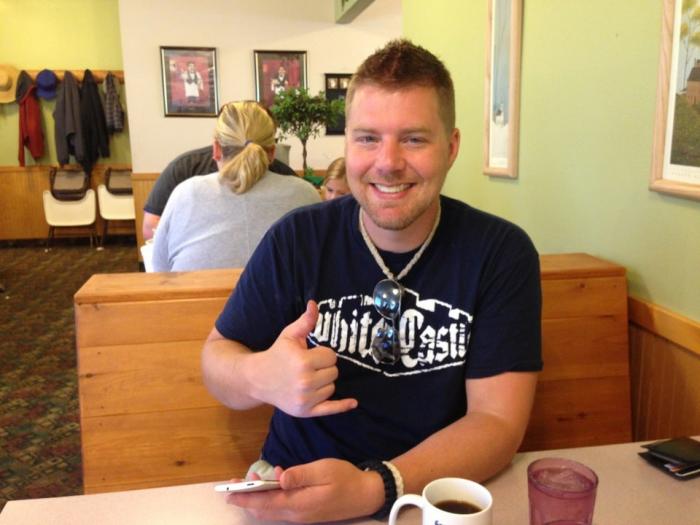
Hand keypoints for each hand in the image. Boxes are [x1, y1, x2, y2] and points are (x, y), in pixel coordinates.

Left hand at [227, 459, 383, 522]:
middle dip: (246, 499)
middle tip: (233, 484)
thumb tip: (279, 477)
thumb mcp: (324, 470)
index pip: (264, 502)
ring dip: (256, 500)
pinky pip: (279, 510)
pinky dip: (268, 501)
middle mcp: (295, 514)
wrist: (366, 495)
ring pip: (270, 512)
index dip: (245, 496)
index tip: (229, 490)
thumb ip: (300, 475)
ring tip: (247, 485)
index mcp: (298, 503)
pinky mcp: (305, 514)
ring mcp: (300, 516)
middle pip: (263, 510)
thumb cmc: (345, 479)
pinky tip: (270, 487)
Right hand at [253, 300, 356, 417]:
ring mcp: (305, 399)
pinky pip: (330, 409)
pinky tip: (353, 402)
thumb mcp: (289, 335)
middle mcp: (305, 382)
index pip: (331, 356)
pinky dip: (342, 406)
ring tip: (307, 378)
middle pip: (334, 372)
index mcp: (302, 362)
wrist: (258, 379)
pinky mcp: (305, 411)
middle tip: (308, 366)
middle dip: (324, 367)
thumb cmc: (277, 354)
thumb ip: (305, 321)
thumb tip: (314, 304)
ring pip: (332, 387)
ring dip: (324, 382)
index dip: (322, 353)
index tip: (310, 354)